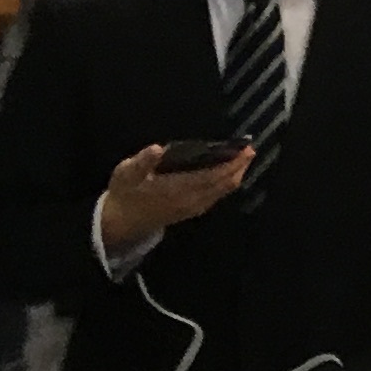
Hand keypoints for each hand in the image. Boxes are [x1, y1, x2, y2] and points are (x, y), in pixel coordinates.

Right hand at [96, 139, 249, 258]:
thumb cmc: (125, 194)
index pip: (214, 175)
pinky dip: (226, 183)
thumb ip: (142, 161)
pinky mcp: (191, 211)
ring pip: (223, 191)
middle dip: (239, 166)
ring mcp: (192, 207)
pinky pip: (216, 196)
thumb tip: (156, 148)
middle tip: (249, 148)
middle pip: (225, 183)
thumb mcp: (126, 174)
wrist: (121, 223)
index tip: (244, 147)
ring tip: (243, 157)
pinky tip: (227, 172)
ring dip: (235, 174)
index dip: (232, 162)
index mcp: (178, 188)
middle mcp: (190, 200)